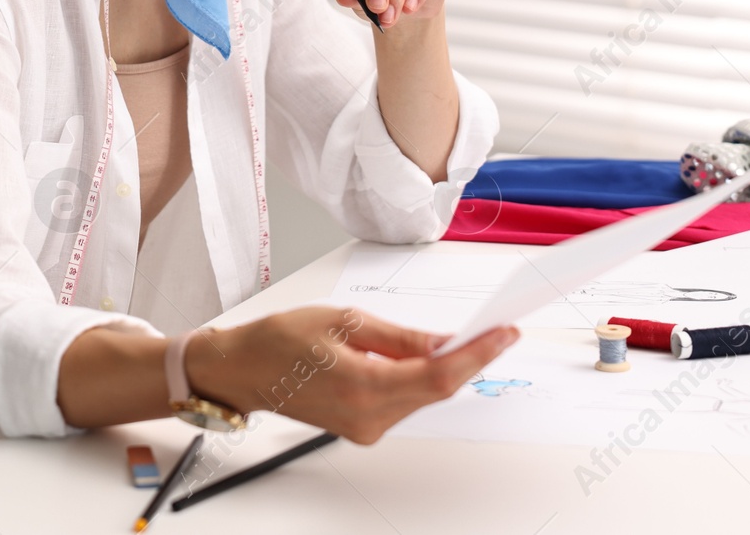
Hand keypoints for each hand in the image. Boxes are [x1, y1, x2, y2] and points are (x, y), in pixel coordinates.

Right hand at [187, 306, 518, 444]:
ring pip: (423, 396)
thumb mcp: (345, 321)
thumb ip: (402, 336)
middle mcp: (367, 417)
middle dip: (468, 358)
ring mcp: (366, 428)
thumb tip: (445, 341)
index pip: (438, 376)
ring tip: (460, 338)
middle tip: (495, 330)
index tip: (505, 334)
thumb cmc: (282, 339)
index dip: (478, 355)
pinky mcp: (364, 429)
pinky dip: (420, 378)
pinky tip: (422, 357)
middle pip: (437, 390)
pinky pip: (406, 401)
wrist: (245, 370)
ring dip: (444, 368)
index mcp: (361, 386)